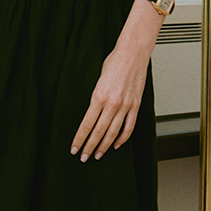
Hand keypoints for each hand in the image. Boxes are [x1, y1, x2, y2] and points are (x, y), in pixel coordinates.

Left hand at [70, 36, 150, 161]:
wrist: (133, 53)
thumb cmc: (114, 62)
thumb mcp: (97, 80)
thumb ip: (95, 98)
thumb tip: (91, 113)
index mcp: (99, 96)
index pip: (87, 124)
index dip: (80, 138)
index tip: (74, 148)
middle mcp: (112, 103)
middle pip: (99, 132)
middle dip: (89, 146)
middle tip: (83, 157)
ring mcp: (126, 106)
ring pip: (113, 132)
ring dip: (104, 146)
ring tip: (97, 154)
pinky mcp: (136, 105)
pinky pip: (129, 126)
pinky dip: (122, 138)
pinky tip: (116, 144)